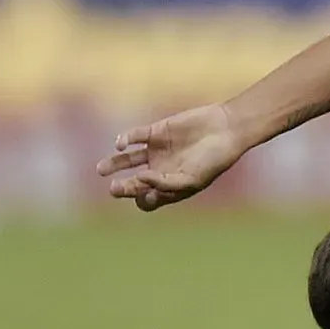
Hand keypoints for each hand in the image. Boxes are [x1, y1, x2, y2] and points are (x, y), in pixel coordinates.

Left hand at [97, 103, 244, 209]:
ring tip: (101, 169)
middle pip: (133, 182)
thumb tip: (138, 180)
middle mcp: (161, 170)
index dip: (140, 200)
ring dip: (113, 164)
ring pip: (127, 160)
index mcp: (170, 186)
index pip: (146, 200)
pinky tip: (121, 144)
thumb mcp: (192, 179)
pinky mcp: (156, 132)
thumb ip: (164, 184)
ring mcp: (157, 151)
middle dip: (122, 187)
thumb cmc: (214, 159)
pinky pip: (134, 137)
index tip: (145, 195)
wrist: (228, 128)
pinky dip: (125, 140)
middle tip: (114, 188)